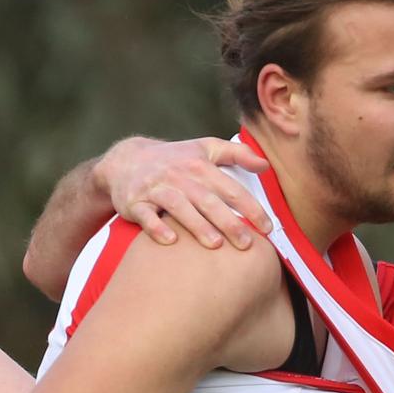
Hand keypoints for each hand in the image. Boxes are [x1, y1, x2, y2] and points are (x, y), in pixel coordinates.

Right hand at [92, 136, 270, 248]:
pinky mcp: (135, 202)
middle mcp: (178, 176)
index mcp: (199, 165)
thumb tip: (265, 165)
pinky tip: (170, 241)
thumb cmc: (173, 159)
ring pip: (179, 207)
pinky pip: (146, 215)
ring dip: (197, 225)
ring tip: (215, 244)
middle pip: (207, 200)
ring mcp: (155, 189)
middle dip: (228, 222)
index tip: (267, 227)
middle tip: (246, 243)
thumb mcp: (204, 148)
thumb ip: (236, 153)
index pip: (230, 188)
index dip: (250, 207)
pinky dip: (157, 227)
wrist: (126, 160)